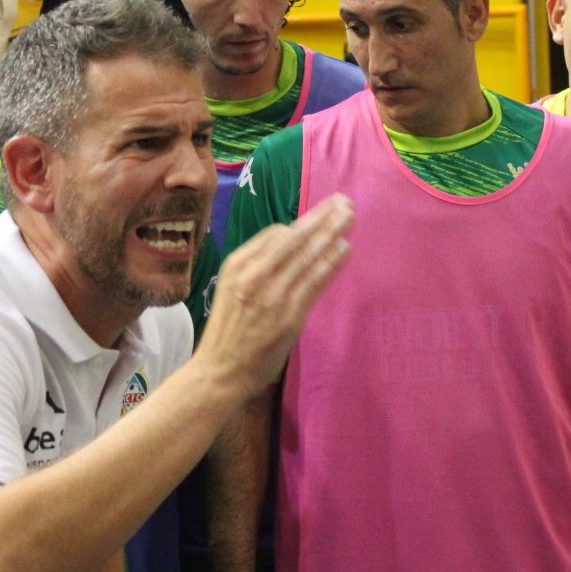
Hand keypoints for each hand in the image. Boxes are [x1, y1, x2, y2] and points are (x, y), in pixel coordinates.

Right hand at [195, 195, 353, 397]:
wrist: (220, 370)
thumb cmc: (228, 329)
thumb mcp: (232, 287)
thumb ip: (258, 267)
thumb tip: (289, 246)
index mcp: (238, 264)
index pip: (275, 233)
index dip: (303, 222)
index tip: (323, 213)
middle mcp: (254, 274)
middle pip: (295, 237)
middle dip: (323, 217)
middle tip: (345, 201)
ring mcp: (273, 294)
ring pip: (308, 255)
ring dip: (333, 233)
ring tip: (350, 217)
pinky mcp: (290, 314)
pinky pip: (315, 280)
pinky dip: (331, 262)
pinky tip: (344, 249)